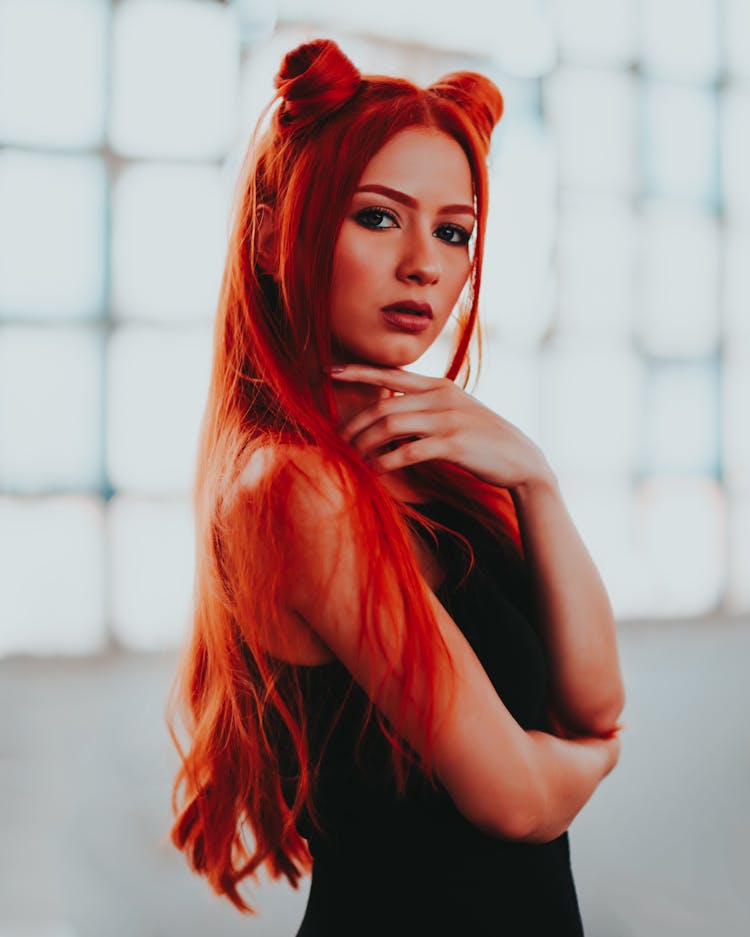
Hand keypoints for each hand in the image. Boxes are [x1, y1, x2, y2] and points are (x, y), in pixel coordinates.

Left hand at [330, 364, 552, 490]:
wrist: (522, 460)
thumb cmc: (483, 440)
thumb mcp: (456, 412)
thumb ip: (427, 407)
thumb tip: (392, 411)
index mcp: (439, 386)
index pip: (391, 374)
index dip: (359, 371)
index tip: (330, 370)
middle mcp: (441, 397)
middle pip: (383, 406)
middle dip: (355, 423)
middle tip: (338, 440)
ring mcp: (448, 420)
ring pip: (390, 427)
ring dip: (365, 444)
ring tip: (351, 457)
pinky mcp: (453, 444)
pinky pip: (408, 452)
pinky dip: (386, 462)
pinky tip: (375, 471)